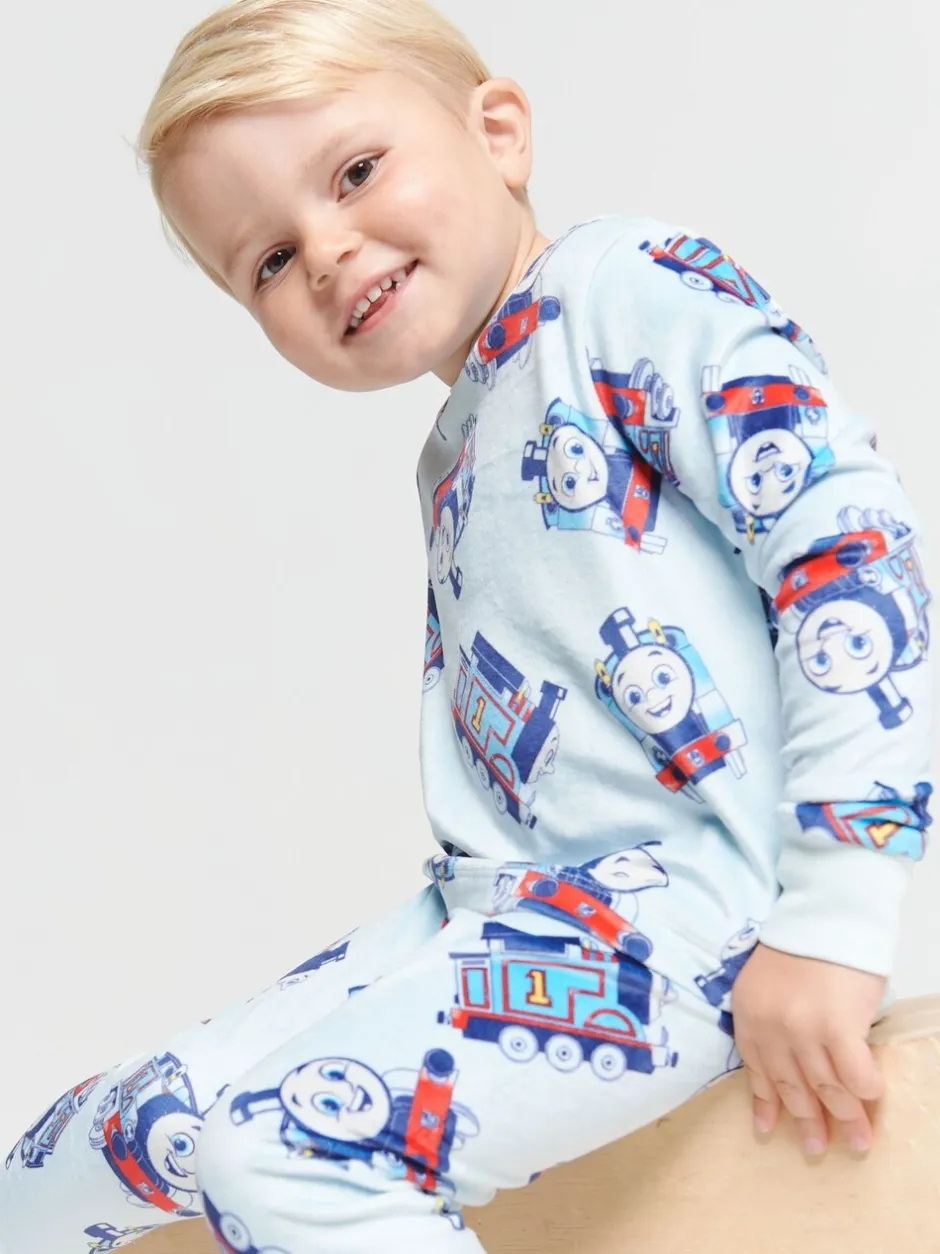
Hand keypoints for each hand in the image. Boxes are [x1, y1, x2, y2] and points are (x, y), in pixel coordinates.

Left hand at [730, 942, 885, 1156]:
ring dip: (844, 1119)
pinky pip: (854, 1074)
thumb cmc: (799, 945)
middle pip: (791, 1085)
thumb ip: (771, 1020)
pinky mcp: (838, 1027)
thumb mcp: (764, 983)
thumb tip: (794, 1063)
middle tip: (818, 1148)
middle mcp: (771, 1028)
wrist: (823, 916)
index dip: (766, 1103)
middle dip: (807, 1121)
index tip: (769, 1130)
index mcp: (749, 1016)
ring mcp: (804, 1030)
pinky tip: (873, 1100)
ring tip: (858, 1142)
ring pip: (825, 1087)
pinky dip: (865, 1090)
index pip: (757, 1070)